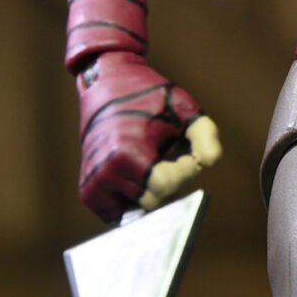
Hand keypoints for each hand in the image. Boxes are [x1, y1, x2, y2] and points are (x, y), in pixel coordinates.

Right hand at [75, 51, 218, 222]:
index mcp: (126, 152)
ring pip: (138, 209)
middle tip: (165, 157)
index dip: (182, 171)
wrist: (105, 85)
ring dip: (150, 191)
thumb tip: (208, 163)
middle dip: (167, 182)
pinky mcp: (88, 191)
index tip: (186, 153)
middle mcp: (105, 172)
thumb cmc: (148, 96)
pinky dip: (133, 199)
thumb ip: (205, 135)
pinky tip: (137, 176)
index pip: (165, 185)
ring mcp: (93, 184)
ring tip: (148, 163)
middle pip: (153, 201)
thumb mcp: (184, 107)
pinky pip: (120, 212)